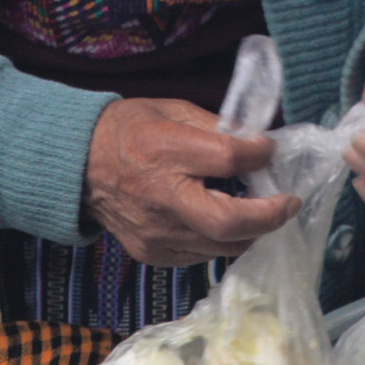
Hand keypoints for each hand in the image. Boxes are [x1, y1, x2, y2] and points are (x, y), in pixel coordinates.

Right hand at [83, 97, 299, 265]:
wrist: (77, 165)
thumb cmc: (127, 130)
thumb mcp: (171, 110)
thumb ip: (215, 127)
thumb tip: (256, 143)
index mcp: (164, 150)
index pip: (227, 158)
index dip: (258, 154)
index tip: (268, 150)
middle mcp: (161, 196)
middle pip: (229, 220)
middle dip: (268, 215)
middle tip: (288, 203)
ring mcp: (156, 232)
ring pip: (221, 245)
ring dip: (250, 231)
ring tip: (262, 213)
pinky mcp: (152, 253)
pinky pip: (201, 255)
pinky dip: (221, 241)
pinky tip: (226, 224)